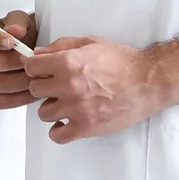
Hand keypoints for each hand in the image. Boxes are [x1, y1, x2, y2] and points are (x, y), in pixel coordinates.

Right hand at [0, 10, 37, 109]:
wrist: (25, 54)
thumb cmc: (20, 36)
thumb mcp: (20, 21)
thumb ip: (17, 22)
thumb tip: (15, 30)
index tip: (11, 42)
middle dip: (9, 64)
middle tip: (30, 62)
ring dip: (17, 82)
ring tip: (36, 77)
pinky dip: (17, 99)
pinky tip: (32, 92)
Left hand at [25, 36, 163, 142]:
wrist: (147, 81)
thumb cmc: (120, 60)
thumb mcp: (88, 43)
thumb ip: (59, 46)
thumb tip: (36, 54)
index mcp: (67, 62)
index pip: (31, 67)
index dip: (35, 68)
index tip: (42, 71)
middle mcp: (68, 85)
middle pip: (34, 90)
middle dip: (43, 87)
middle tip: (56, 87)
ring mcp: (76, 108)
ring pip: (43, 113)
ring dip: (51, 108)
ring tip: (64, 104)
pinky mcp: (87, 127)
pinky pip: (58, 136)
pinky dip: (58, 131)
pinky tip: (66, 123)